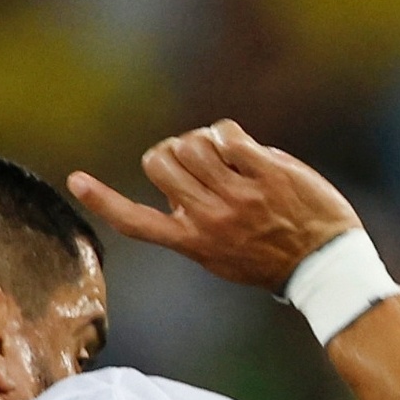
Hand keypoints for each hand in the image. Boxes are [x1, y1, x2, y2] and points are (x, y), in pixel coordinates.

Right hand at [68, 124, 361, 292]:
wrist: (324, 265)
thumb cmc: (273, 259)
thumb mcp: (222, 254)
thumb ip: (195, 220)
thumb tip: (180, 181)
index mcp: (192, 242)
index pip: (136, 222)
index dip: (102, 201)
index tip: (75, 180)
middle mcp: (209, 219)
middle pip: (159, 160)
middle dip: (171, 151)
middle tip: (194, 161)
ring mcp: (237, 196)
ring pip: (190, 143)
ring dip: (201, 140)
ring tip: (223, 156)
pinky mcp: (264, 173)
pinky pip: (226, 134)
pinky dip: (227, 134)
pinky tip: (243, 149)